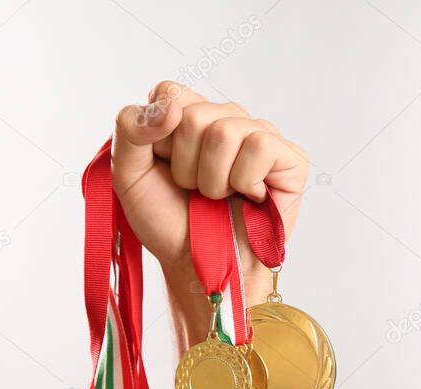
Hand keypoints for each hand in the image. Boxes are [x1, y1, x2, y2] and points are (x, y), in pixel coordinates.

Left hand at [109, 81, 308, 309]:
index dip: (160, 136)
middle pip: (194, 115)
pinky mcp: (290, 159)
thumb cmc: (170, 223)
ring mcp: (261, 137)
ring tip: (219, 198)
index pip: (170, 92)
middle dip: (185, 165)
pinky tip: (248, 197)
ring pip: (225, 131)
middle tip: (194, 191)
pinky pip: (260, 145)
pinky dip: (244, 181)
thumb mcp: (130, 172)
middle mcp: (228, 121)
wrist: (199, 265)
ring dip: (213, 179)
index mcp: (192, 117)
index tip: (164, 168)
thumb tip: (170, 106)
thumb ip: (130, 127)